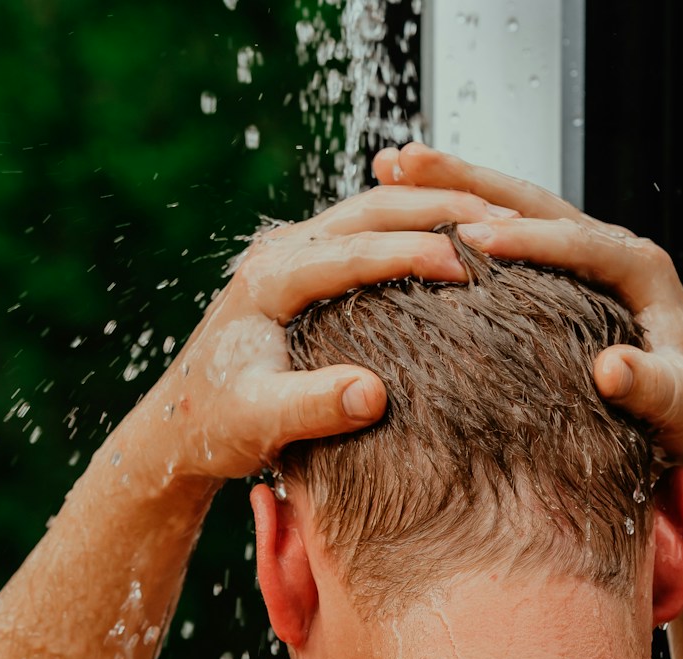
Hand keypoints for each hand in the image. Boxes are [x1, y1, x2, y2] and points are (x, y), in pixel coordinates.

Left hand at [125, 184, 516, 481]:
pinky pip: (369, 231)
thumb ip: (313, 406)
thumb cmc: (215, 425)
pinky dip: (416, 227)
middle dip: (438, 209)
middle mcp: (279, 253)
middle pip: (370, 210)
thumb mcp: (261, 424)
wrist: (181, 424)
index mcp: (268, 279)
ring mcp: (293, 254)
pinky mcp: (307, 267)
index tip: (467, 268)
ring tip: (494, 220)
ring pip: (373, 210)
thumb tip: (373, 394)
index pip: (354, 251)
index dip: (413, 254)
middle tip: (501, 219)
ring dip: (433, 209)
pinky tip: (459, 241)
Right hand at [371, 143, 682, 469]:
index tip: (469, 236)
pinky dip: (458, 217)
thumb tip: (612, 371)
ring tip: (390, 166)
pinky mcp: (565, 271)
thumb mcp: (679, 405)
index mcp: (640, 268)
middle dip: (465, 179)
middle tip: (405, 162)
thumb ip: (650, 386)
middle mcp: (612, 247)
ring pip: (511, 206)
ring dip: (450, 185)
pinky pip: (507, 233)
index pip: (573, 240)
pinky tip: (411, 213)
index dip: (522, 238)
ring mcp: (586, 254)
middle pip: (530, 200)